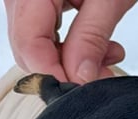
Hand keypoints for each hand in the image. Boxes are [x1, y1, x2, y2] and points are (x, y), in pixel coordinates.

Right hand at [4, 0, 136, 82]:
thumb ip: (91, 38)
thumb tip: (79, 78)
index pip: (29, 44)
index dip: (53, 73)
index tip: (80, 91)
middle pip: (27, 49)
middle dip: (65, 70)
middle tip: (103, 77)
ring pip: (36, 46)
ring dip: (72, 61)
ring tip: (110, 56)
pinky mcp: (37, 1)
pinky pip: (44, 33)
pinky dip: (71, 47)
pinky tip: (101, 47)